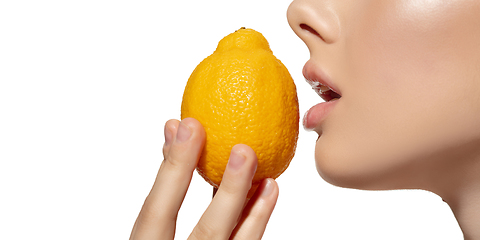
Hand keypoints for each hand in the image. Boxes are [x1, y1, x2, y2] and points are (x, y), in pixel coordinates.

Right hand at [130, 118, 278, 239]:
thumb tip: (174, 140)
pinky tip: (265, 201)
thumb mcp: (147, 235)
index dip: (172, 169)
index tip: (187, 126)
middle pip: (208, 234)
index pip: (156, 213)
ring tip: (270, 180)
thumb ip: (160, 204)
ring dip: (255, 213)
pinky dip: (254, 227)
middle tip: (246, 150)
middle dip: (228, 191)